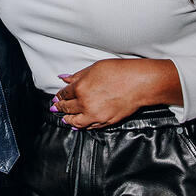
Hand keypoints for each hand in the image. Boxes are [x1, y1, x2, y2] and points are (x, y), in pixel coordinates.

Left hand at [52, 58, 181, 128]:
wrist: (139, 83)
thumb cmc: (120, 72)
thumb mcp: (94, 68)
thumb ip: (78, 75)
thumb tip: (64, 79)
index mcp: (80, 88)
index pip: (64, 94)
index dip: (59, 96)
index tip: (57, 97)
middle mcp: (85, 103)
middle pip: (67, 108)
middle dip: (60, 107)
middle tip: (56, 108)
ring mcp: (95, 115)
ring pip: (76, 121)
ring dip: (68, 120)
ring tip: (65, 119)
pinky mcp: (105, 122)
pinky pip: (89, 126)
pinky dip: (82, 126)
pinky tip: (79, 124)